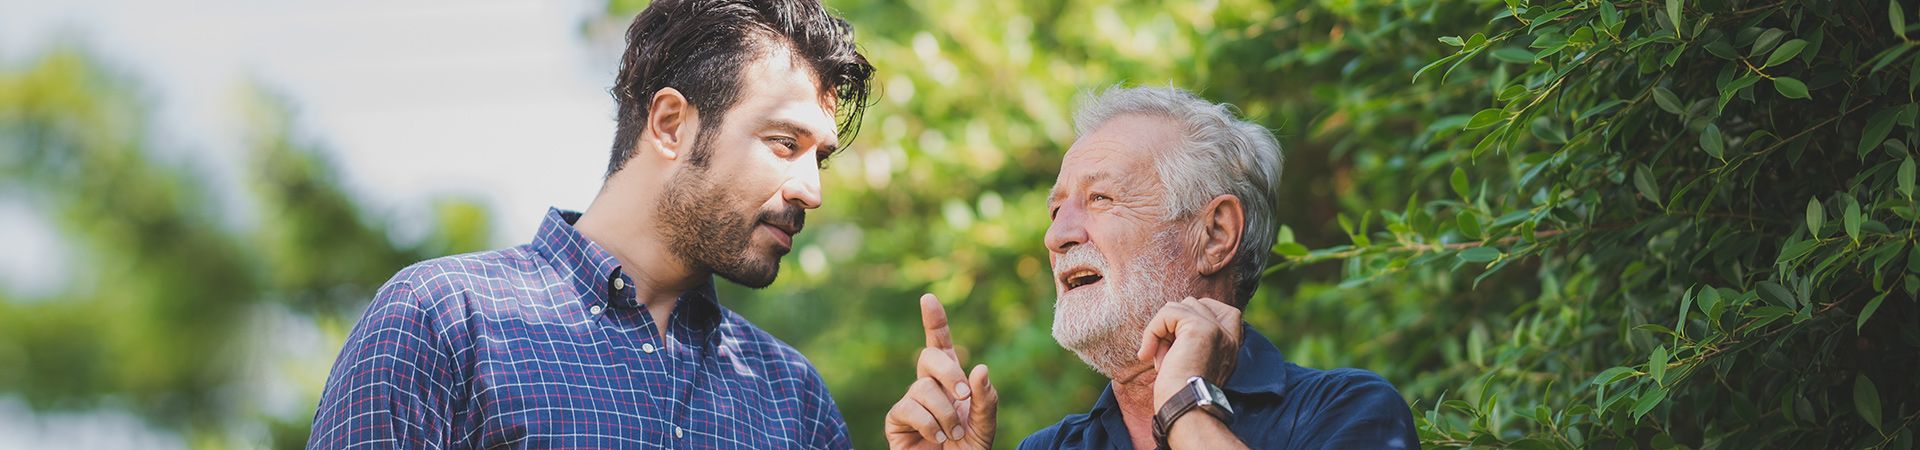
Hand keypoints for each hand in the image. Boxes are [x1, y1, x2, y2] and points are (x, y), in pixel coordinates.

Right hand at [885, 294, 997, 449]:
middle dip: (949, 372)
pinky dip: (929, 424)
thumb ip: (986, 398)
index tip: (928, 299)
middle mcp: (928, 386)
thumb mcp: (985, 425)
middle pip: (929, 358)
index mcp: (951, 381)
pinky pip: (909, 409)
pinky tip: (937, 438)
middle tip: (963, 396)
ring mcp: (910, 402)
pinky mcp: (896, 420)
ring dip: (944, 413)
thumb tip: (979, 367)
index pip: (940, 345)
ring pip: (923, 388)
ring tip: (952, 435)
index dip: (934, 321)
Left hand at [1137, 297, 1241, 411]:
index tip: (1177, 336)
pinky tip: (1147, 354)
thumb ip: (1190, 341)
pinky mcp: (1199, 328)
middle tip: (1165, 353)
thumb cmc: (1181, 393)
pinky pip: (1168, 313)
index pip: (1226, 310)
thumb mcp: (1191, 362)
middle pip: (1193, 304)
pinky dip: (1152, 331)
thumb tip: (1168, 323)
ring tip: (1159, 357)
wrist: (1185, 409)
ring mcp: (1216, 329)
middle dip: (1172, 325)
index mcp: (1231, 345)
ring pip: (1178, 307)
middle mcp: (1228, 335)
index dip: (1198, 313)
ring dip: (1160, 330)